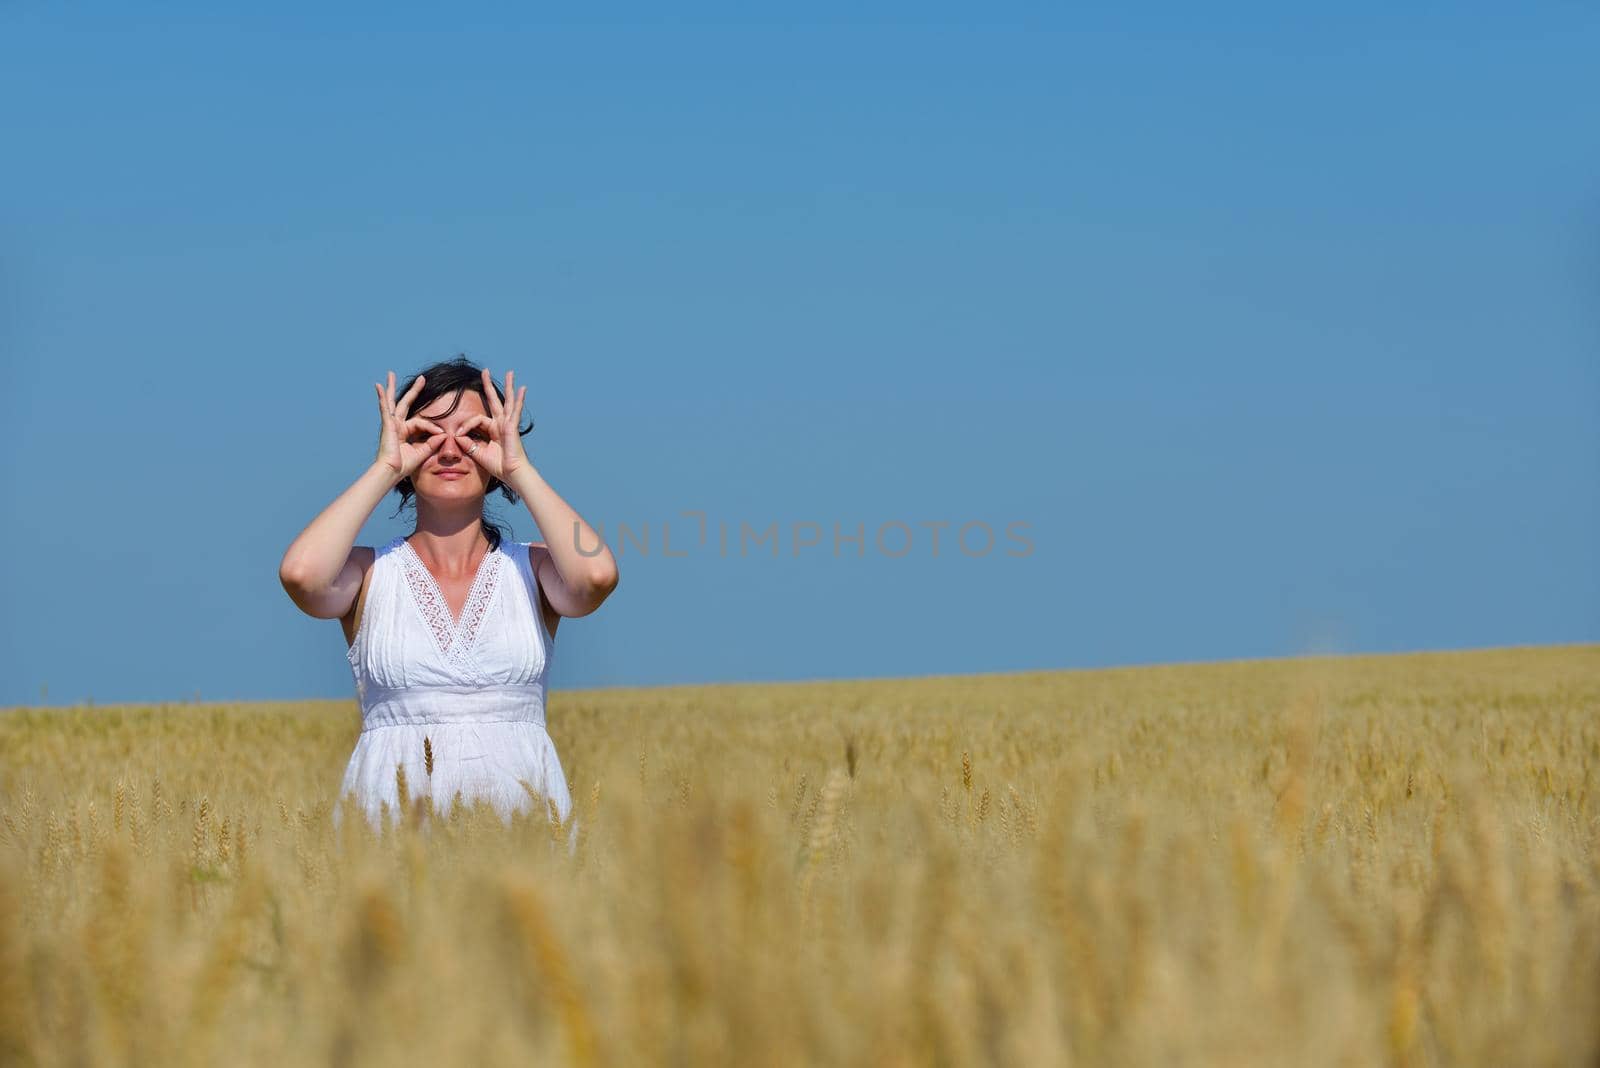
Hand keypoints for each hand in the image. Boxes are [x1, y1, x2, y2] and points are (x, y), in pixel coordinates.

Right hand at [373, 371, 446, 480]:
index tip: (442, 433)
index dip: (432, 427)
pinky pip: (385, 408)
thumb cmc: (404, 465)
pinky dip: (381, 397)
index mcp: (405, 432)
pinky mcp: (387, 425)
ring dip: (391, 387)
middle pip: (405, 403)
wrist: (392, 472)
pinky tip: (378, 386)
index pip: (421, 422)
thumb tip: (444, 434)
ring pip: (393, 401)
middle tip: (422, 378)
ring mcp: (390, 424)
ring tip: (390, 374)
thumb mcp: (423, 452)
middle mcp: (397, 425)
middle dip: (414, 391)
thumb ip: (433, 442)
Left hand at [454, 367, 528, 482]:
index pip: (477, 420)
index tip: (458, 434)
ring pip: (507, 401)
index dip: (466, 425)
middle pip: (494, 401)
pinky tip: (522, 388)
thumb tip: (457, 436)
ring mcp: (508, 424)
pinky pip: (514, 411)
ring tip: (510, 373)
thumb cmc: (499, 466)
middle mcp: (501, 424)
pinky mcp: (512, 427)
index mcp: (494, 430)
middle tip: (485, 372)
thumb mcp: (479, 453)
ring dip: (508, 386)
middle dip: (488, 386)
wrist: (512, 474)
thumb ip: (469, 444)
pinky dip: (519, 399)